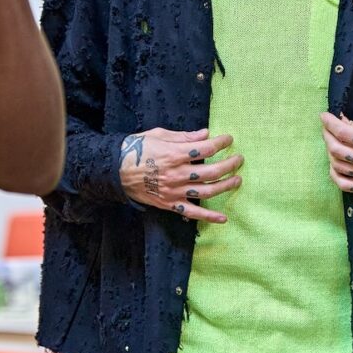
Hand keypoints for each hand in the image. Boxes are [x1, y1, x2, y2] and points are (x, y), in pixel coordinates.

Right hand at [118, 127, 242, 223]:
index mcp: (174, 154)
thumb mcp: (158, 135)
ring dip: (225, 186)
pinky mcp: (170, 204)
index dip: (220, 143)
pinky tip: (223, 218)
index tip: (229, 139)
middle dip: (229, 165)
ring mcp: (174, 191)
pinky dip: (209, 216)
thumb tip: (205, 134)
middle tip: (238, 160)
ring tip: (237, 180)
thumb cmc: (136, 149)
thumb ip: (184, 137)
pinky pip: (192, 212)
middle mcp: (177, 174)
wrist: (114, 170)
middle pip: (211, 172)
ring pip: (206, 191)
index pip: (205, 148)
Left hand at [320, 113, 352, 193]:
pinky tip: (335, 163)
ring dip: (330, 152)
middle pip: (337, 149)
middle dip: (327, 135)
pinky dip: (334, 173)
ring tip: (332, 143)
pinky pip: (343, 184)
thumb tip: (338, 121)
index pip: (344, 133)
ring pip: (337, 165)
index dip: (330, 123)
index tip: (324, 116)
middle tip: (326, 128)